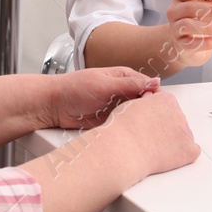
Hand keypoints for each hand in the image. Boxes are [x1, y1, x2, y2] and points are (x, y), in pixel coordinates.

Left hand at [45, 67, 159, 129]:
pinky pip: (126, 125)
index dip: (155, 96)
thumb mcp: (104, 84)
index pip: (149, 85)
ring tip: (145, 129)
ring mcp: (118, 107)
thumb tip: (155, 82)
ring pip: (137, 115)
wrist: (53, 106)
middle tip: (152, 121)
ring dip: (141, 121)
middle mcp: (123, 92)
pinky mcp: (112, 121)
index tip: (157, 106)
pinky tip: (134, 134)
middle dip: (150, 110)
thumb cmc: (74, 88)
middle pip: (146, 102)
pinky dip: (130, 129)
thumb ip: (130, 84)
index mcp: (124, 77)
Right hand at [99, 91, 199, 180]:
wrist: (123, 149)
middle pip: (174, 119)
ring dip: (172, 139)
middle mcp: (179, 114)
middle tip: (147, 135)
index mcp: (167, 100)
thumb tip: (151, 100)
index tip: (145, 120)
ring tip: (153, 147)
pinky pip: (192, 151)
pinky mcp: (188, 151)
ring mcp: (186, 133)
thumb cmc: (122, 128)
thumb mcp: (131, 104)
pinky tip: (169, 155)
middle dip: (164, 125)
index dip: (153, 113)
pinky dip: (183, 153)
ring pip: (182, 135)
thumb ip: (146, 101)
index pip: (165, 103)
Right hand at [161, 0, 211, 70]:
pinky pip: (191, 43)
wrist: (188, 41)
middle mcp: (174, 10)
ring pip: (188, 25)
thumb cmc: (199, 18)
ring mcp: (174, 27)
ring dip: (210, 27)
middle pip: (190, 7)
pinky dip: (208, 42)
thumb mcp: (209, 2)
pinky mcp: (180, 43)